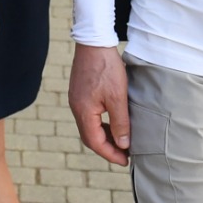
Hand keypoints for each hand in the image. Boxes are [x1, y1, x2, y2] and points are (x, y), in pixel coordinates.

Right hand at [69, 42, 130, 165]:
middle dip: (107, 148)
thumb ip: (120, 122)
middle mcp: (76, 108)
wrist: (94, 42)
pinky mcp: (80, 93)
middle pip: (90, 137)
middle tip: (124, 155)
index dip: (110, 154)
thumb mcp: (118, 97)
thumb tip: (123, 144)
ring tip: (121, 141)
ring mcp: (77, 100)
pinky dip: (100, 125)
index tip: (125, 160)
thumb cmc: (106, 68)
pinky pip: (89, 116)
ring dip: (104, 136)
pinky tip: (112, 123)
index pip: (95, 143)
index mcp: (84, 112)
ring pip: (89, 127)